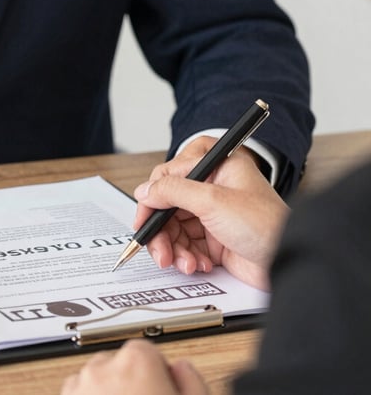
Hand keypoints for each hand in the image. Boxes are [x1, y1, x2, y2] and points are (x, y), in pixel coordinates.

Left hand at [60, 340, 207, 394]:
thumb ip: (190, 378)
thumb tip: (180, 367)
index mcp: (137, 361)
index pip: (147, 350)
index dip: (157, 371)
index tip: (163, 387)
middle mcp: (103, 368)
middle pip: (119, 361)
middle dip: (132, 379)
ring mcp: (80, 386)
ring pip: (95, 378)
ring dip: (109, 390)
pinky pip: (77, 392)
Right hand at [133, 136, 287, 289]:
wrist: (290, 262)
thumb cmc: (267, 225)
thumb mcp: (213, 200)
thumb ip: (173, 191)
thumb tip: (145, 190)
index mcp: (216, 168)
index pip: (169, 176)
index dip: (153, 198)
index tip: (143, 218)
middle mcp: (212, 189)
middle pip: (167, 206)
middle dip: (162, 231)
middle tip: (160, 251)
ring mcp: (212, 215)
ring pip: (174, 230)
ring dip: (174, 249)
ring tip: (185, 263)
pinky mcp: (214, 240)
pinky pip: (186, 247)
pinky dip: (187, 258)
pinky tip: (200, 265)